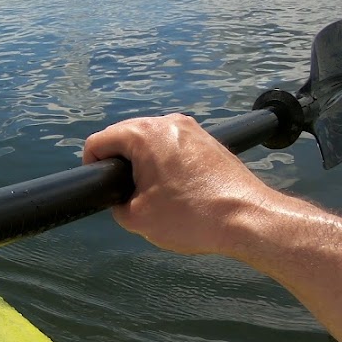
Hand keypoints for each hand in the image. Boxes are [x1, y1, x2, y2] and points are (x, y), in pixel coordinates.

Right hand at [82, 114, 279, 257]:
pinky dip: (169, 165)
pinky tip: (181, 191)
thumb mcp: (136, 219)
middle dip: (121, 164)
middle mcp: (166, 122)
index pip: (98, 141)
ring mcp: (192, 129)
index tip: (101, 189)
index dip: (92, 166)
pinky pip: (175, 148)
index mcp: (143, 133)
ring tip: (158, 196)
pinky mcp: (210, 141)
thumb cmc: (190, 216)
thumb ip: (115, 204)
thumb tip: (122, 197)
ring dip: (146, 165)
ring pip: (152, 142)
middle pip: (126, 137)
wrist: (249, 219)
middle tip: (129, 195)